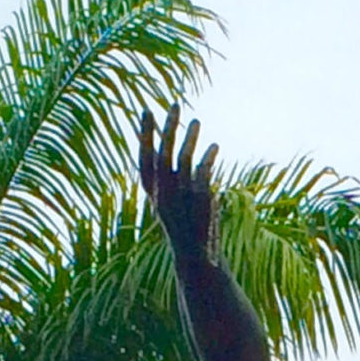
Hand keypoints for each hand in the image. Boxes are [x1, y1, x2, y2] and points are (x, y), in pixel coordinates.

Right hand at [138, 104, 218, 267]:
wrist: (197, 256)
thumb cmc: (183, 226)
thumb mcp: (169, 200)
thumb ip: (165, 176)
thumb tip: (163, 147)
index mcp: (153, 195)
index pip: (143, 159)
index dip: (144, 135)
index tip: (146, 112)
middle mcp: (163, 194)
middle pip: (163, 154)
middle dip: (168, 127)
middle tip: (175, 104)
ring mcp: (181, 196)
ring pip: (184, 159)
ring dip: (190, 138)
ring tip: (196, 121)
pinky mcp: (199, 198)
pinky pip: (204, 170)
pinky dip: (209, 157)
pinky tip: (215, 147)